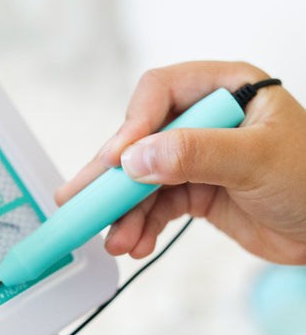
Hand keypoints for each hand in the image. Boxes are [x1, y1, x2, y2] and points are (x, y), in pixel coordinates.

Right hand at [56, 61, 305, 263]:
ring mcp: (197, 157)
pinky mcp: (194, 191)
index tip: (118, 161)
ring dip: (125, 213)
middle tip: (77, 200)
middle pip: (141, 140)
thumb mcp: (256, 160)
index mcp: (225, 89)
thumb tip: (135, 159)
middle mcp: (204, 119)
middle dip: (112, 177)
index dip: (133, 125)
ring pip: (143, 180)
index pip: (159, 93)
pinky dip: (142, 227)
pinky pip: (155, 207)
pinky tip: (135, 244)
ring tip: (115, 241)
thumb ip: (196, 154)